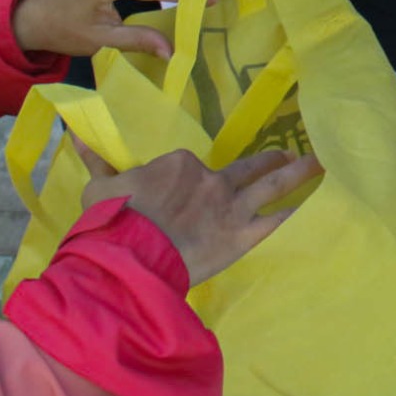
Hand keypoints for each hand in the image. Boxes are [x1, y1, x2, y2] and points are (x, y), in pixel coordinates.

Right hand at [77, 144, 320, 285]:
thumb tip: (79, 136)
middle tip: (286, 154)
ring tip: (317, 164)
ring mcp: (231, 207)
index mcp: (180, 165)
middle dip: (269, 158)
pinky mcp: (242, 236)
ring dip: (297, 172)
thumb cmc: (112, 223)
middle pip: (246, 166)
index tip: (186, 193)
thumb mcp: (98, 188)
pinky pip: (275, 221)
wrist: (130, 259)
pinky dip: (294, 214)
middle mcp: (212, 180)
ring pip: (270, 184)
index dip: (191, 180)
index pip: (192, 167)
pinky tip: (313, 208)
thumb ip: (98, 162)